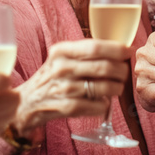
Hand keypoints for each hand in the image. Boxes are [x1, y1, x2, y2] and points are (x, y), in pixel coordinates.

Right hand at [12, 39, 130, 134]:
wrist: (26, 103)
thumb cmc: (52, 78)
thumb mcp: (61, 58)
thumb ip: (84, 53)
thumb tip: (119, 50)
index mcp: (61, 51)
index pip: (95, 46)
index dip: (116, 49)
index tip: (128, 51)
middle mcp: (61, 68)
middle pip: (104, 67)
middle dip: (121, 71)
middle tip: (124, 73)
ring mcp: (63, 89)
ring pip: (104, 88)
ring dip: (116, 89)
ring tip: (116, 88)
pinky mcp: (66, 107)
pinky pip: (98, 106)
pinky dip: (104, 105)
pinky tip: (101, 102)